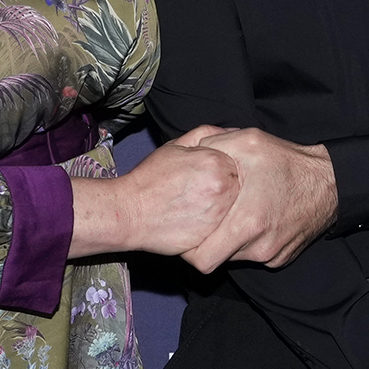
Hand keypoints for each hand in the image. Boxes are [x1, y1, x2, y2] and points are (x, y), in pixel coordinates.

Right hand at [71, 137, 238, 257]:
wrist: (129, 212)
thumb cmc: (150, 179)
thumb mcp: (176, 146)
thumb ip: (206, 134)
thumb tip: (232, 133)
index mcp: (218, 162)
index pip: (237, 165)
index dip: (220, 172)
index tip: (202, 179)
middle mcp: (224, 187)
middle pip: (239, 188)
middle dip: (223, 191)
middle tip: (198, 195)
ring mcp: (220, 212)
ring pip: (233, 210)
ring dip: (221, 210)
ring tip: (195, 209)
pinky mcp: (213, 235)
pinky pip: (224, 230)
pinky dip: (214, 227)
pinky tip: (195, 223)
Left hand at [173, 126, 338, 272]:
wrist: (332, 183)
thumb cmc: (288, 162)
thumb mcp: (247, 141)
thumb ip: (210, 146)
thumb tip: (186, 155)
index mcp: (246, 223)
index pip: (202, 260)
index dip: (188, 249)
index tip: (188, 230)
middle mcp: (260, 246)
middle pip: (217, 259)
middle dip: (208, 241)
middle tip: (207, 217)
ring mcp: (272, 255)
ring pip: (234, 256)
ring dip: (228, 239)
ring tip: (232, 211)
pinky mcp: (281, 257)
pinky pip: (253, 254)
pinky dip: (247, 241)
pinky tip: (253, 217)